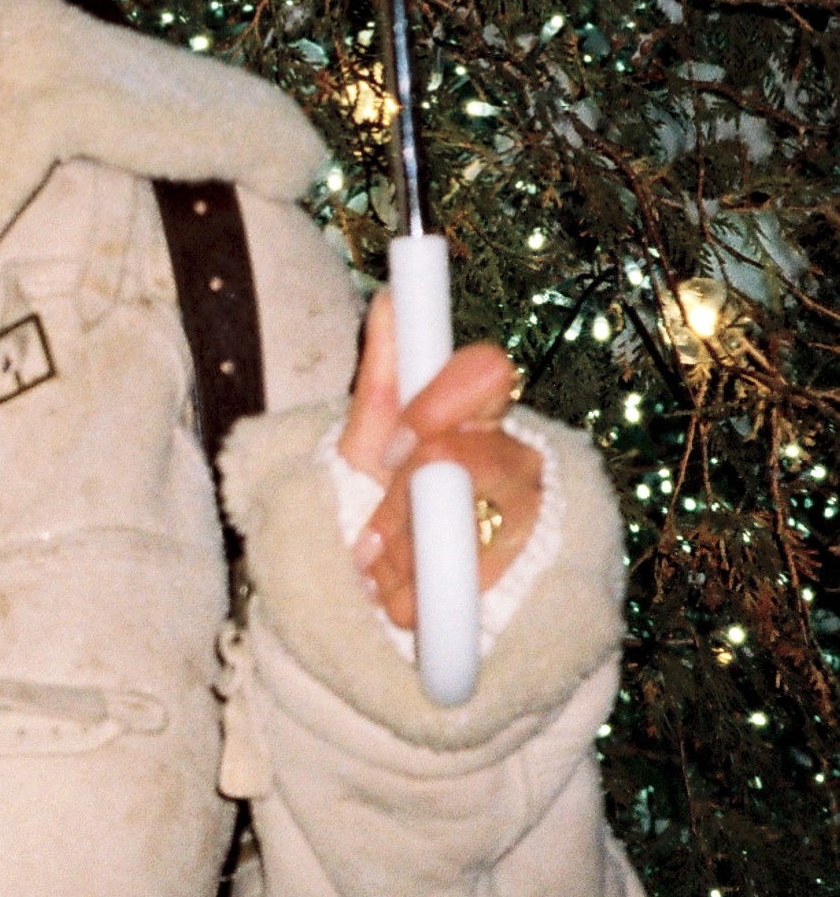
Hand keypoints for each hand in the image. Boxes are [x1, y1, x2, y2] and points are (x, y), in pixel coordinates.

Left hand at [338, 287, 542, 631]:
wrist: (400, 581)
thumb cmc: (389, 491)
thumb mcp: (373, 435)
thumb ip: (383, 371)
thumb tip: (387, 297)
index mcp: (483, 413)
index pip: (486, 372)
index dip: (435, 409)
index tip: (393, 446)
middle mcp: (519, 462)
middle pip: (470, 462)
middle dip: (405, 503)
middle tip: (370, 531)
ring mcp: (526, 523)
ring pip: (461, 534)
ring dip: (400, 559)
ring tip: (377, 566)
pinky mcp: (519, 581)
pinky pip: (455, 591)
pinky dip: (409, 599)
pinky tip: (397, 597)